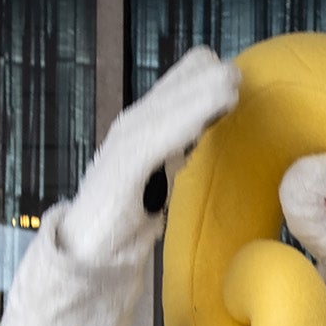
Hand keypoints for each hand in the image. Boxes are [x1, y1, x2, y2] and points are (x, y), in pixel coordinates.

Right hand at [58, 46, 240, 263]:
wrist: (88, 252)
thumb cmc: (127, 216)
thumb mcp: (158, 174)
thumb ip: (175, 148)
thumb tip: (206, 127)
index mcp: (143, 130)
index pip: (170, 94)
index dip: (199, 78)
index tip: (233, 73)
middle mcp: (131, 131)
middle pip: (167, 96)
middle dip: (201, 80)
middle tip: (236, 72)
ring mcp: (123, 149)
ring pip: (161, 113)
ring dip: (195, 96)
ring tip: (228, 83)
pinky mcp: (120, 174)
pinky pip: (151, 144)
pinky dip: (177, 127)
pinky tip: (201, 121)